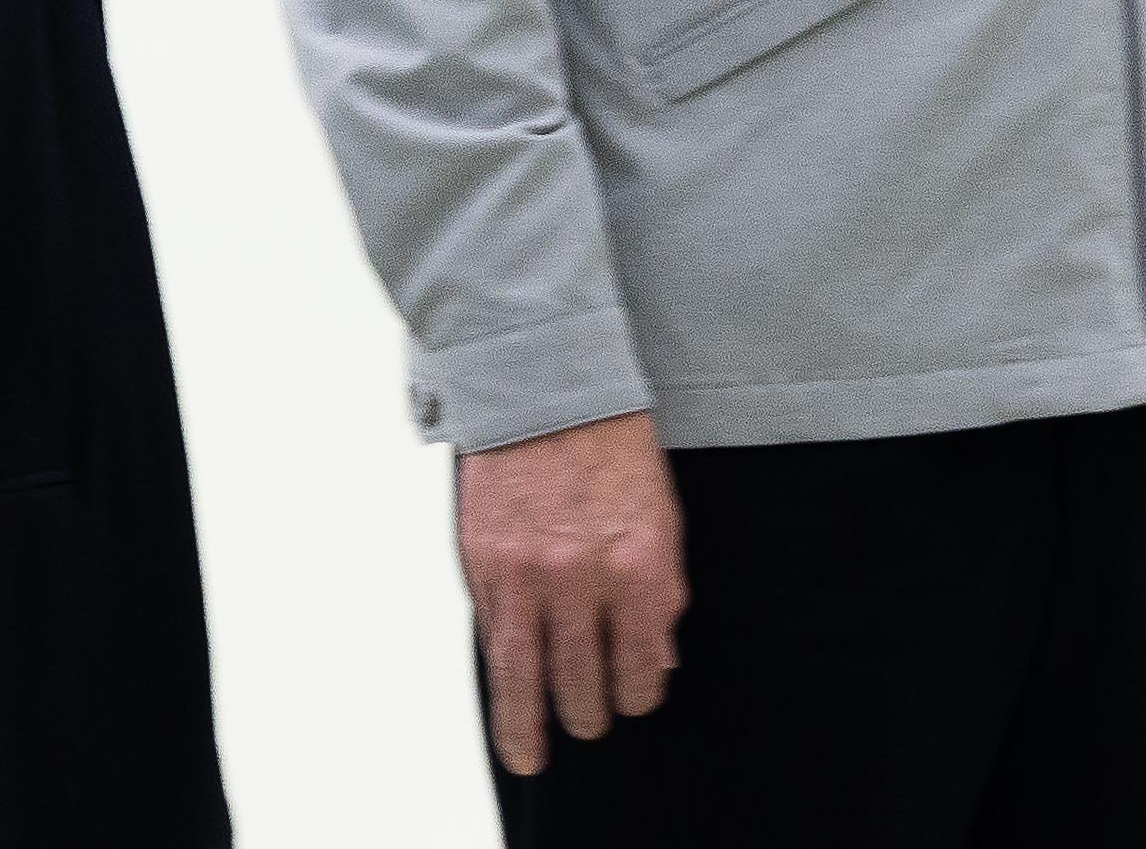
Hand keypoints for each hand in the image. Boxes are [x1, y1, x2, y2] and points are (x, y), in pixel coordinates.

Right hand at [459, 410, 686, 776]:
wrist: (548, 391)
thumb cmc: (614, 450)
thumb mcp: (662, 516)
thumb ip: (662, 591)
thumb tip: (657, 658)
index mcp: (637, 565)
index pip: (639, 668)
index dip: (638, 695)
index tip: (635, 700)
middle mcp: (580, 578)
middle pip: (581, 683)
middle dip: (589, 715)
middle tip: (591, 722)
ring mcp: (525, 576)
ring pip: (524, 679)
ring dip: (530, 725)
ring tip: (531, 754)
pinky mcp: (482, 566)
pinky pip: (493, 638)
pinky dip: (504, 668)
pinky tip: (511, 688)